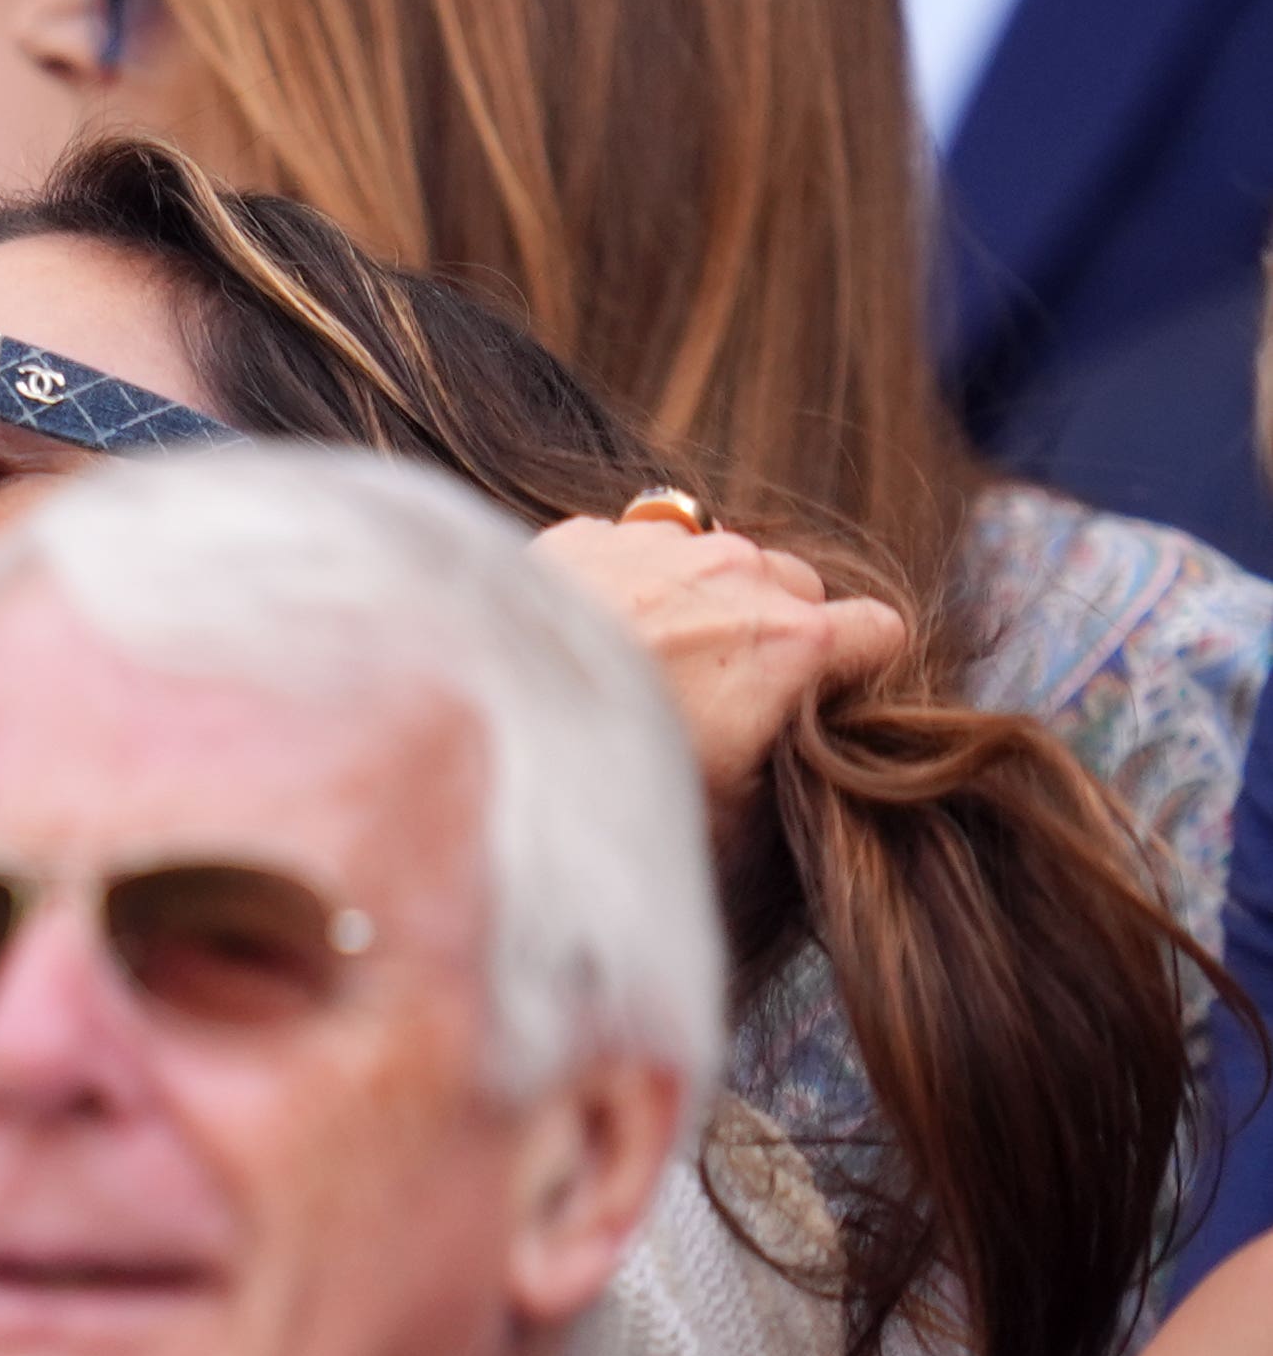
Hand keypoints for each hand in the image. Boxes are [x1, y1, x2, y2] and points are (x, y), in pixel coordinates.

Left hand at [533, 518, 906, 821]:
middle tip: (724, 690)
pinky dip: (630, 580)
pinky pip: (638, 547)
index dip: (858, 670)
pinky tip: (595, 633)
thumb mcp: (719, 822)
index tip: (824, 700)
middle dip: (777, 630)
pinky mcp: (587, 534)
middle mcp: (737, 573)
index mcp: (791, 641)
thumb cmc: (602, 780)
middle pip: (800, 588)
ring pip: (720, 558)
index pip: (881, 632)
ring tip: (652, 660)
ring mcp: (662, 543)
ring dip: (705, 598)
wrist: (475, 721)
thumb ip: (780, 785)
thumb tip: (790, 784)